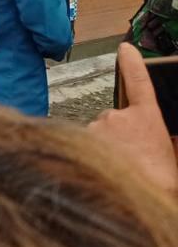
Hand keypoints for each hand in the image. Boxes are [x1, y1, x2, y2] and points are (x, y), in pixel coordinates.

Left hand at [88, 43, 177, 195]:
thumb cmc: (158, 180)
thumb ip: (154, 136)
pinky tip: (100, 170)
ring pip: (95, 135)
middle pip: (112, 120)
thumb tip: (149, 137)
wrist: (140, 198)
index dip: (132, 63)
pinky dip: (88, 155)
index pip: (139, 81)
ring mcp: (96, 128)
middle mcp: (118, 116)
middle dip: (116, 136)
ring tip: (116, 168)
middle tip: (128, 159)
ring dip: (101, 148)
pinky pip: (81, 145)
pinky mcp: (79, 142)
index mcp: (147, 117)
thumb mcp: (167, 152)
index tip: (125, 47)